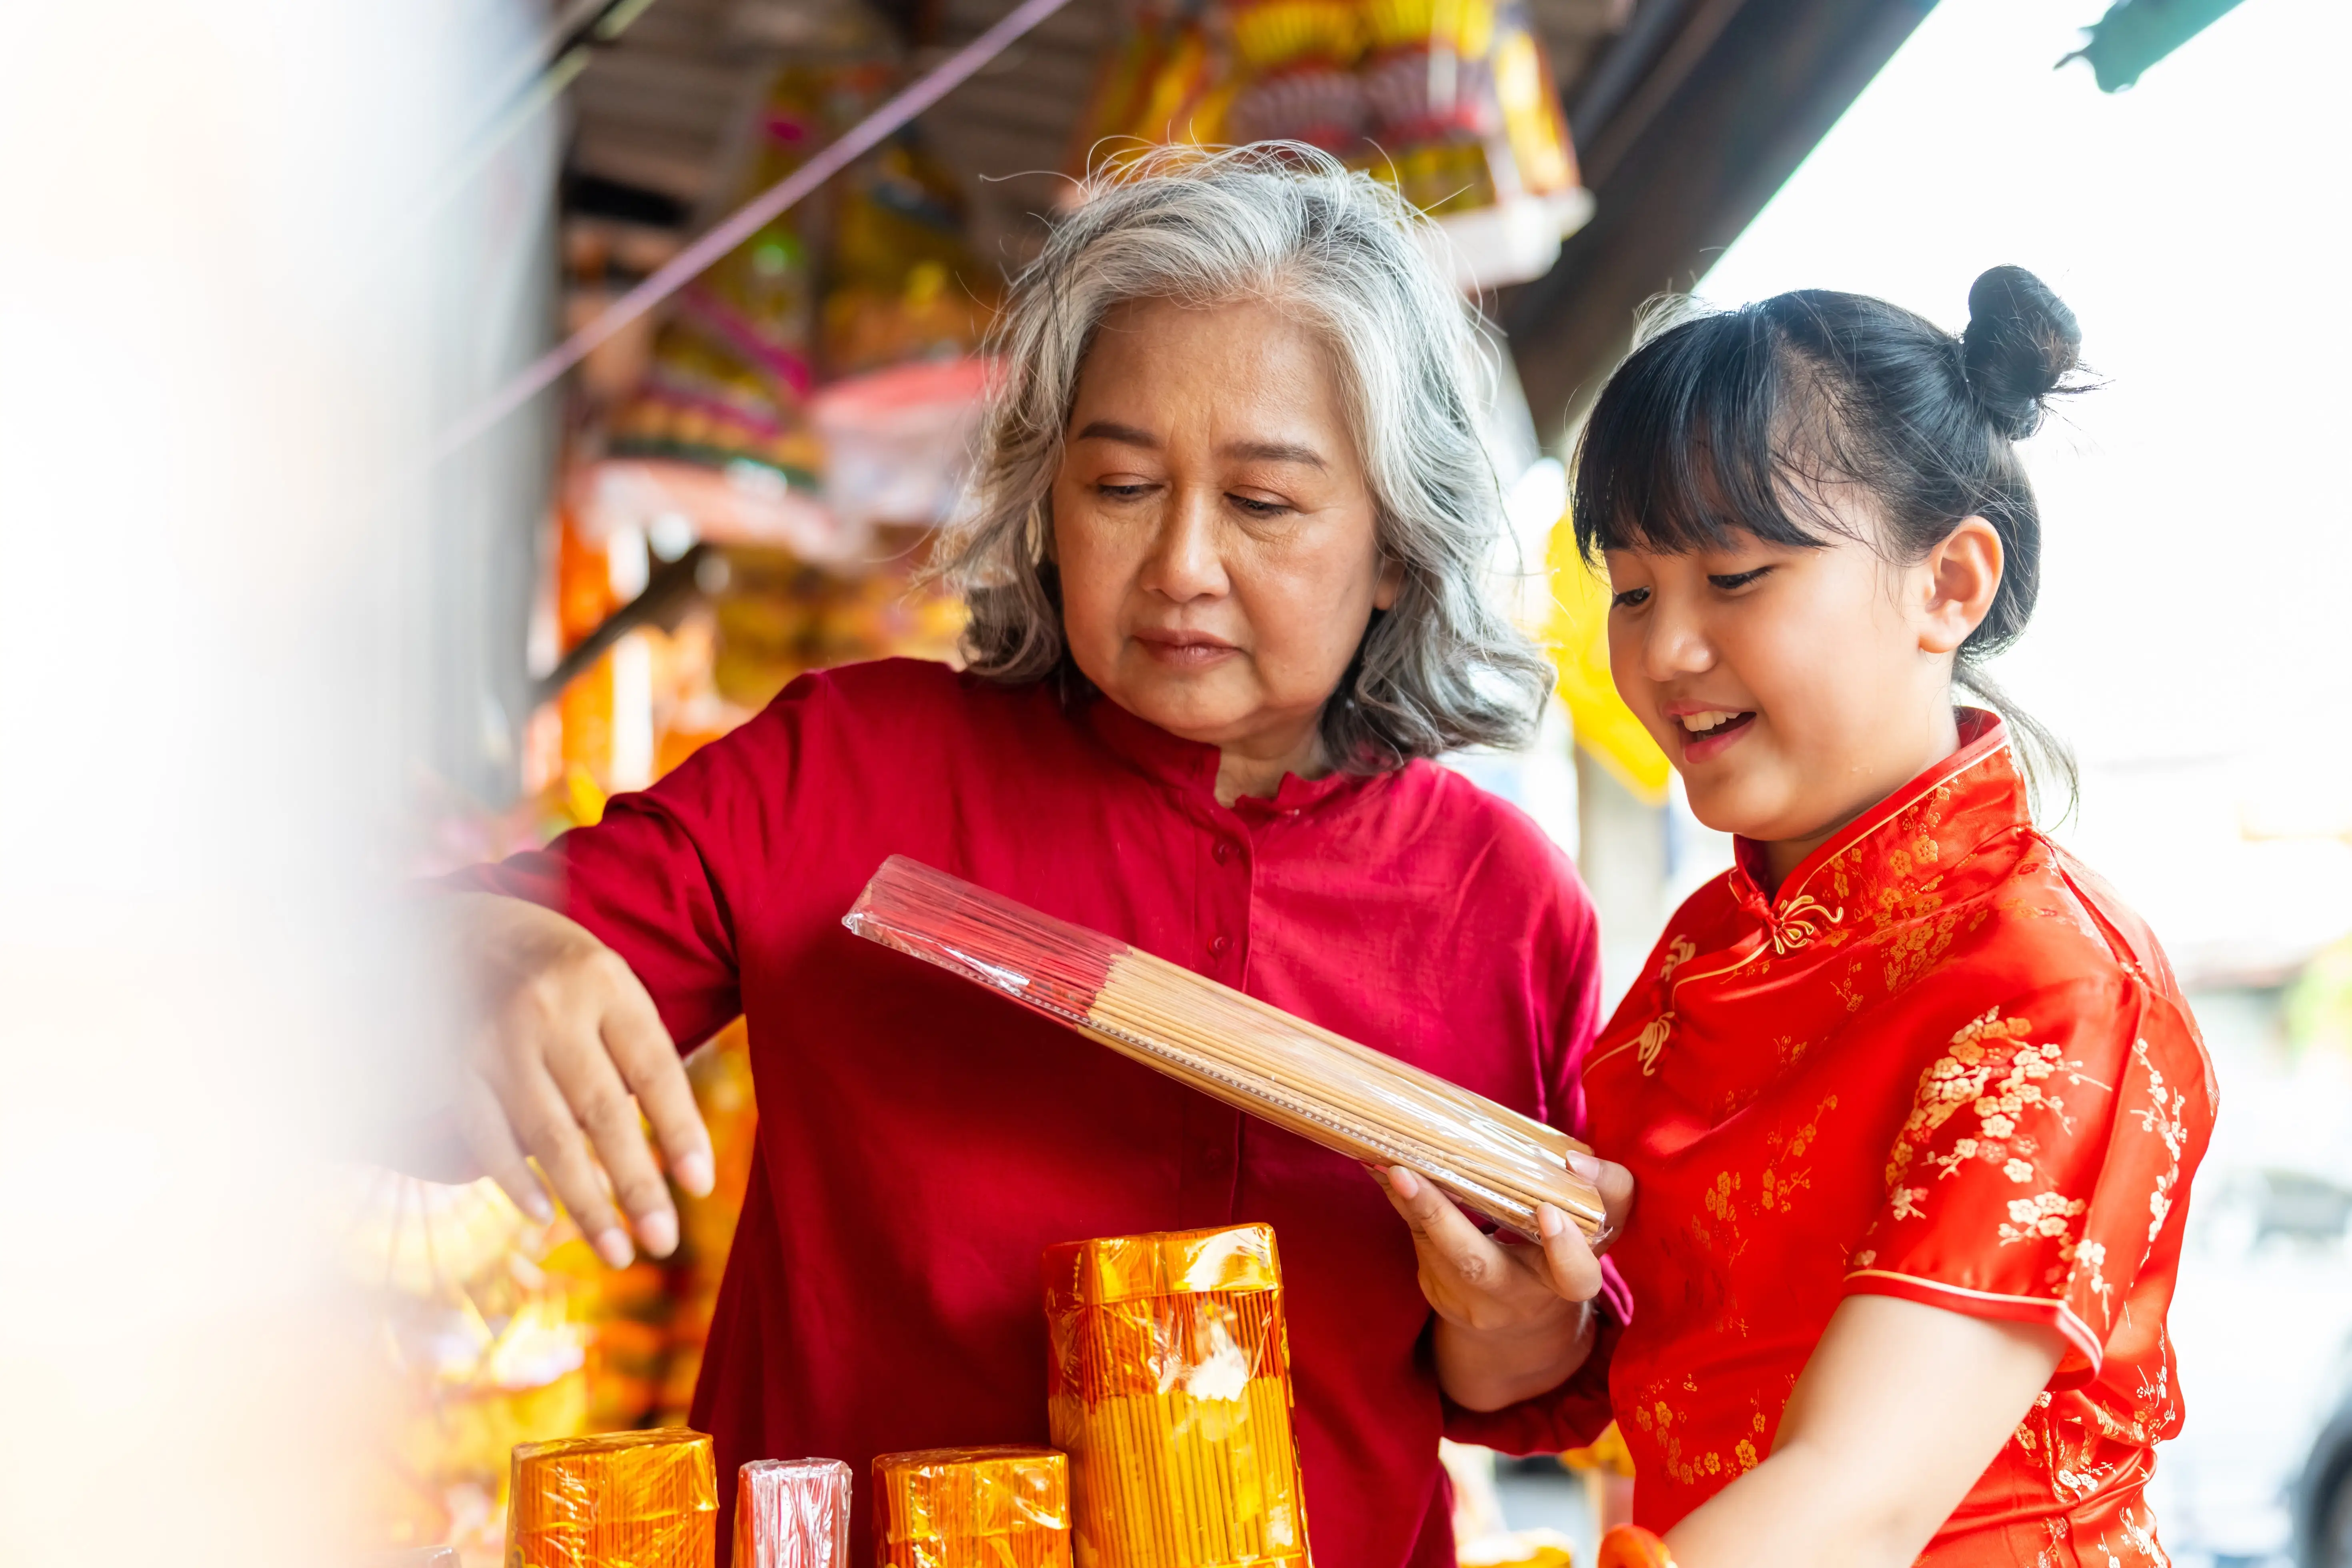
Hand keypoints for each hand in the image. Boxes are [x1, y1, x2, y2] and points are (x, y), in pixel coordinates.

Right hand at [439, 892, 714, 1266]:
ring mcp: (496, 1036)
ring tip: (619, 1251)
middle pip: (603, 1112)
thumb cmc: (562, 975)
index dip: (680, 1131)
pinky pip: (488, 1132)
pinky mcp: (453, 1062)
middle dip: (636, 1185)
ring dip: (585, 1201)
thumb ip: (636, 1055)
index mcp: (607, 984)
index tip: (702, 1186)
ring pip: (549, 1135)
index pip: (655, 1070)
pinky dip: (516, 1178)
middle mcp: (551, 1009)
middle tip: (664, 1242)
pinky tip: (544, 1215)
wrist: (464, 929)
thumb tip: (671, 1153)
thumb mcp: (611, 988)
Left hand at [1376, 1152, 1634, 1410]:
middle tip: (1405, 1172)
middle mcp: (1516, 1299)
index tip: (1547, 1212)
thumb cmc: (1564, 1254)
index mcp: (1566, 1284)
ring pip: (1432, 1250)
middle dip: (1439, 1217)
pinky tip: (1380, 1167)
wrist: (1520, 1323)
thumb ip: (1603, 1194)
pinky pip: (1417, 1240)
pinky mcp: (1438, 1290)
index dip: (1564, 1249)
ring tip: (1383, 1159)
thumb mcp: (1596, 1230)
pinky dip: (1401, 1200)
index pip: (1577, 1276)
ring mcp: (1469, 1300)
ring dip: (1407, 1201)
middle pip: (1477, 1265)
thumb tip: (1573, 1158)